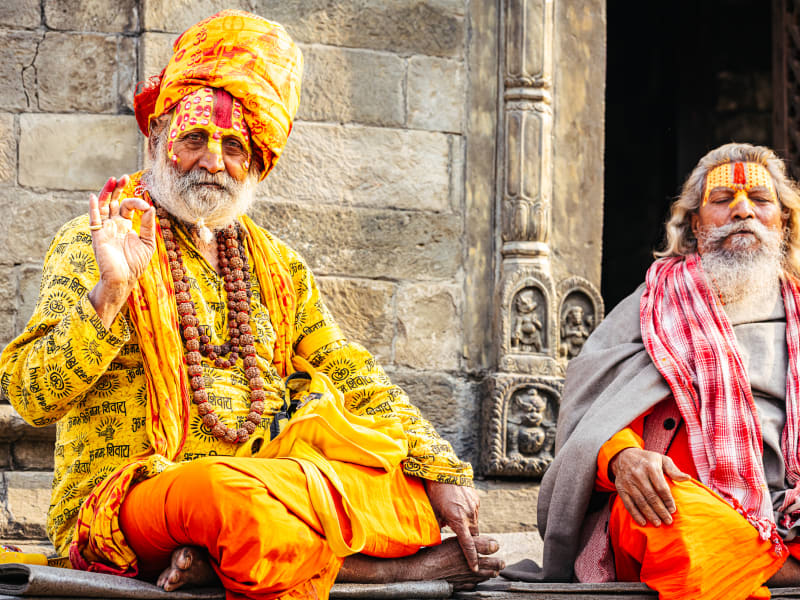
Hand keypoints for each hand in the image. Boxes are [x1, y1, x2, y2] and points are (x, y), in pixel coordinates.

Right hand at [87, 176, 155, 326]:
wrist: (124, 279)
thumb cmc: (135, 263)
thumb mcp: (148, 243)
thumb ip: (148, 226)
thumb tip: (151, 208)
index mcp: (125, 225)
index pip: (128, 206)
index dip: (136, 202)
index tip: (146, 206)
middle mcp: (113, 224)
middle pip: (113, 201)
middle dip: (118, 189)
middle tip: (124, 177)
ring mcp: (105, 229)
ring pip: (103, 206)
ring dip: (107, 193)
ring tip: (113, 180)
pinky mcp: (98, 236)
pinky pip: (94, 220)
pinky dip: (94, 208)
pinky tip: (95, 197)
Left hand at [425, 480, 480, 570]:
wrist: (443, 470)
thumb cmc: (434, 493)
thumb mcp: (433, 513)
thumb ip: (436, 529)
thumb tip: (434, 542)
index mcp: (458, 520)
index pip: (467, 544)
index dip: (471, 558)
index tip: (475, 569)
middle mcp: (469, 514)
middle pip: (473, 535)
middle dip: (469, 541)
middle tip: (462, 544)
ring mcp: (474, 506)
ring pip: (474, 523)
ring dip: (468, 527)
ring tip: (456, 521)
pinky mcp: (476, 499)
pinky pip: (474, 512)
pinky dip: (468, 515)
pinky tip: (458, 509)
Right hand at [610, 447, 689, 526]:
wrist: (624, 456)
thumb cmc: (647, 460)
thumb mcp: (661, 460)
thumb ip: (673, 470)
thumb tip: (687, 478)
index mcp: (650, 467)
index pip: (661, 487)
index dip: (668, 500)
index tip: (673, 510)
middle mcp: (638, 474)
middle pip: (651, 496)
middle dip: (661, 510)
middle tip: (668, 521)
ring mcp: (628, 482)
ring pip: (640, 502)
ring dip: (650, 514)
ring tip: (658, 523)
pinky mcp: (621, 488)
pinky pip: (628, 504)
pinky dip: (635, 514)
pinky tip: (643, 522)